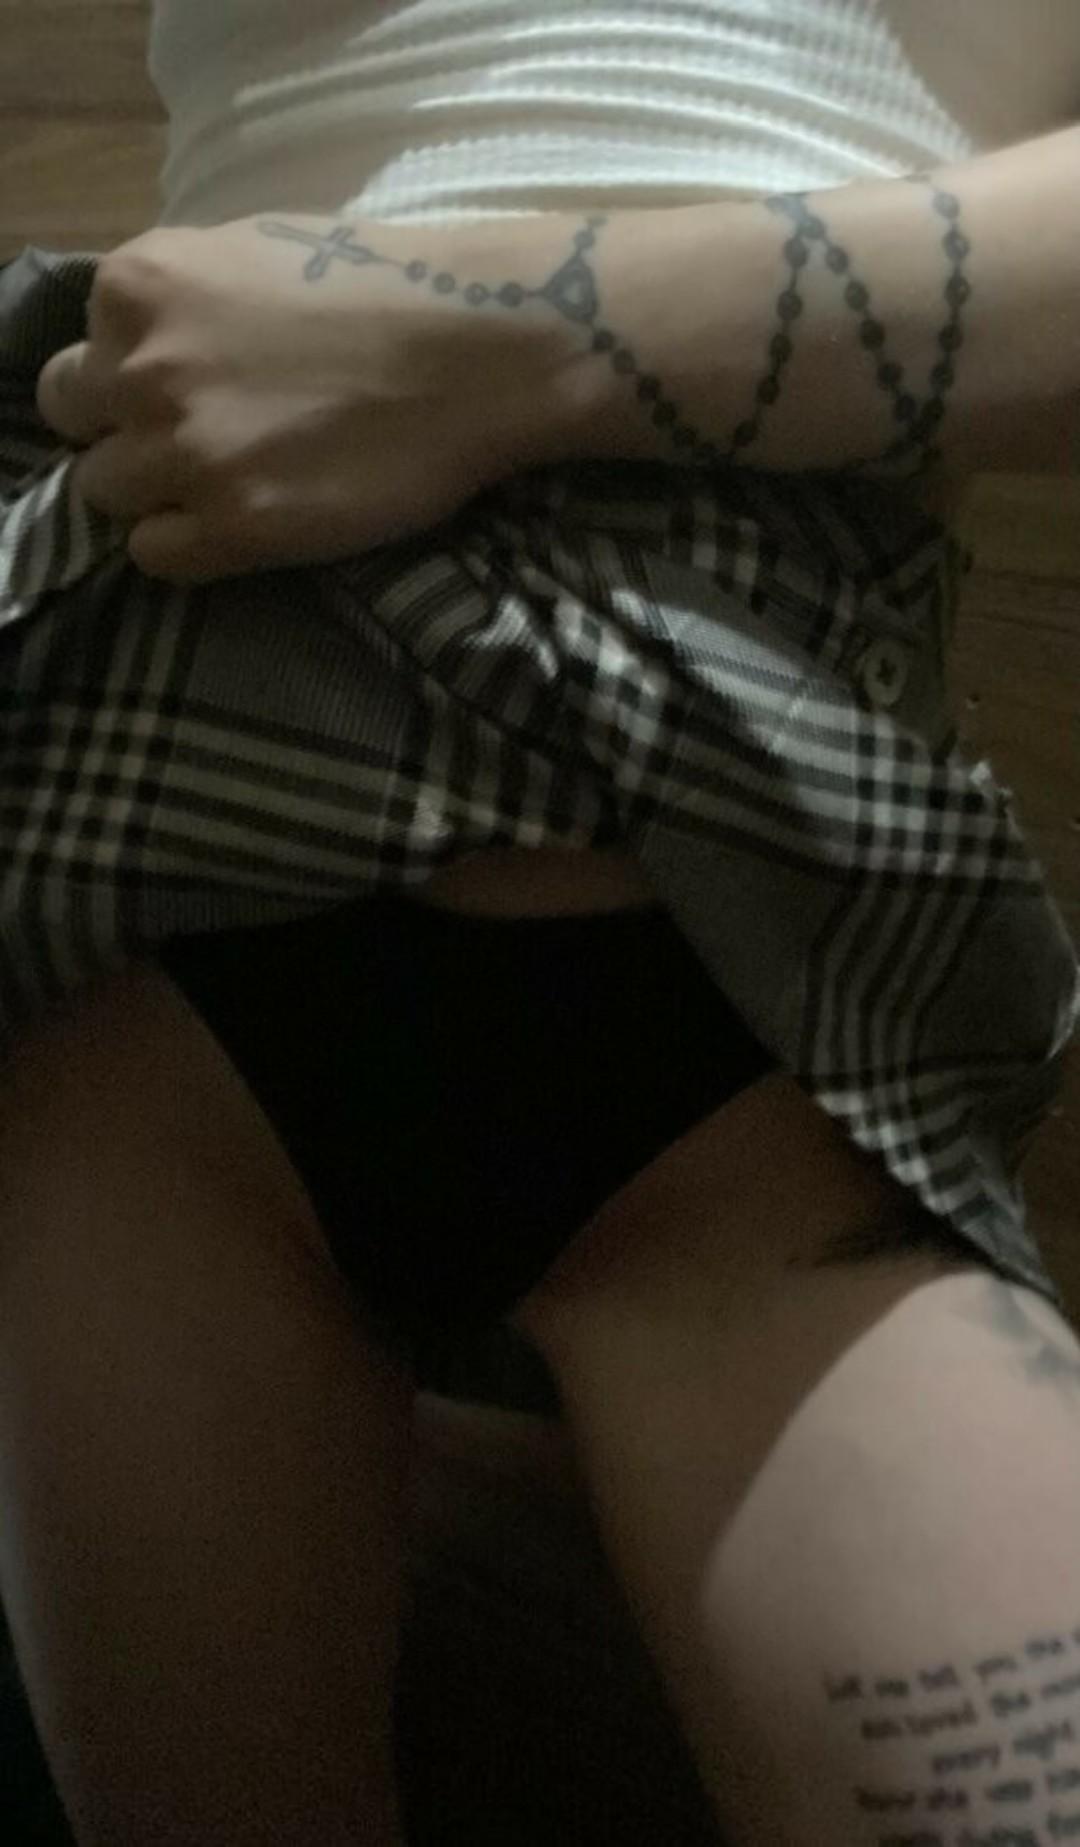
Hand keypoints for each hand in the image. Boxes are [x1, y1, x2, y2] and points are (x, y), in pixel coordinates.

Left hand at [35, 213, 575, 584]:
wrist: (476, 347)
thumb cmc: (380, 286)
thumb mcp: (248, 254)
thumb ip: (179, 303)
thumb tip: (143, 349)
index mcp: (138, 285)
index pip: (82, 349)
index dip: (126, 374)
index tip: (180, 386)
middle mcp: (142, 368)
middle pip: (75, 423)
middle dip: (121, 430)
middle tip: (191, 439)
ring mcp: (184, 452)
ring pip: (104, 494)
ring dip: (154, 492)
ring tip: (227, 483)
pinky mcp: (235, 525)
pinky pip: (154, 554)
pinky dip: (186, 545)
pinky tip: (241, 522)